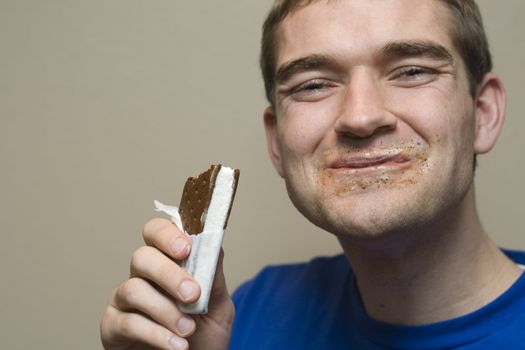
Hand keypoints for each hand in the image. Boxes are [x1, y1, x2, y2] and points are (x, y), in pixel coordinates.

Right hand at [100, 218, 234, 349]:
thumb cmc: (203, 336)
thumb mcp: (218, 305)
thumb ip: (214, 277)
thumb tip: (213, 245)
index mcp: (168, 263)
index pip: (157, 232)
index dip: (167, 235)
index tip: (186, 249)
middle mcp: (142, 276)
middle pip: (142, 256)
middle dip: (168, 274)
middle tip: (192, 294)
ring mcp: (124, 300)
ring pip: (133, 289)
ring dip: (165, 310)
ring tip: (188, 329)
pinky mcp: (112, 326)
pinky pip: (127, 322)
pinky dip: (155, 334)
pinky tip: (175, 345)